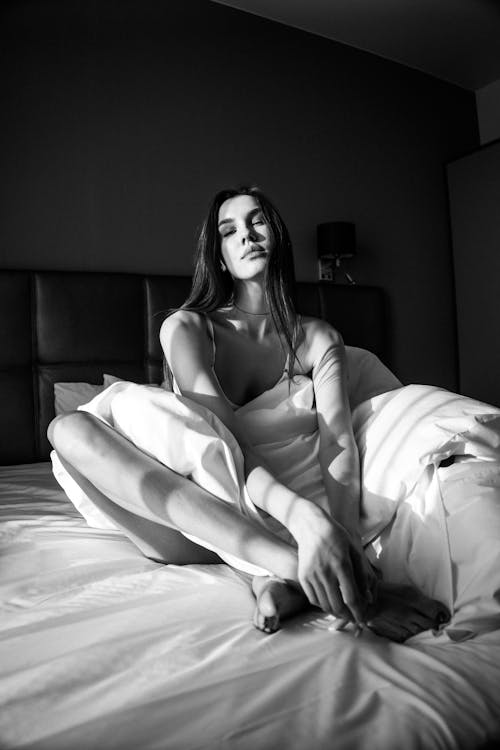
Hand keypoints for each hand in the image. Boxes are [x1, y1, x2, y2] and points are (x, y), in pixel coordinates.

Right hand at [289, 503, 367, 624]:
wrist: (311, 526)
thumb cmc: (337, 536)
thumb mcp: (354, 551)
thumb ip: (362, 575)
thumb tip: (367, 597)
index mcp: (341, 565)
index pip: (351, 598)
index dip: (358, 612)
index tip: (363, 619)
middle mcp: (325, 572)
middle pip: (337, 606)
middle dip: (348, 617)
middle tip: (354, 619)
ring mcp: (312, 575)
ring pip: (325, 605)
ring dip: (336, 613)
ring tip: (343, 613)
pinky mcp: (303, 577)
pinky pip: (313, 599)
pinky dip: (322, 605)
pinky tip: (330, 603)